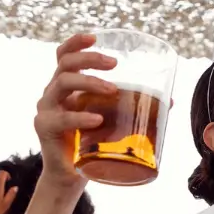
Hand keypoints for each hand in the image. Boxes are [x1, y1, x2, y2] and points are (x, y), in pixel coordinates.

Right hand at [35, 34, 118, 181]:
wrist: (70, 176)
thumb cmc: (91, 144)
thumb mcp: (111, 121)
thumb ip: (132, 108)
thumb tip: (169, 102)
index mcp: (67, 87)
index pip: (64, 56)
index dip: (76, 43)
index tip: (95, 37)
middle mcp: (53, 93)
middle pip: (66, 64)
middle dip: (90, 59)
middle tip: (115, 64)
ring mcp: (46, 109)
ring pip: (62, 83)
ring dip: (90, 82)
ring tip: (112, 89)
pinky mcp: (44, 128)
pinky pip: (62, 118)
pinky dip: (81, 117)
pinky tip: (98, 120)